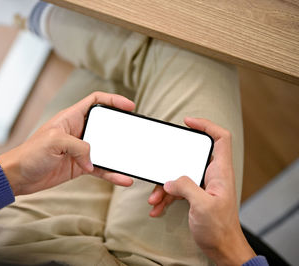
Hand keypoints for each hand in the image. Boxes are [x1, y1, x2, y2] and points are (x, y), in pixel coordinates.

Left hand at [0, 92, 134, 195]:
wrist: (18, 177)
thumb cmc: (30, 153)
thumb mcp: (54, 142)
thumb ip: (79, 147)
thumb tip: (93, 161)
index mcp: (70, 118)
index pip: (95, 101)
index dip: (113, 100)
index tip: (129, 106)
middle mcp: (78, 131)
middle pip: (105, 126)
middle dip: (121, 129)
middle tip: (135, 134)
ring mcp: (80, 150)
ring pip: (105, 150)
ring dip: (118, 156)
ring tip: (132, 161)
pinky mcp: (80, 166)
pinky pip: (100, 169)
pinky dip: (111, 174)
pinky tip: (122, 179)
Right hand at [149, 118, 255, 264]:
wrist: (222, 249)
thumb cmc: (220, 229)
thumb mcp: (202, 206)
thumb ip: (186, 187)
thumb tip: (170, 180)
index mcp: (220, 172)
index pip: (220, 138)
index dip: (206, 125)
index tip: (188, 122)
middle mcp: (212, 175)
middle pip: (192, 156)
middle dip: (172, 162)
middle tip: (161, 162)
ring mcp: (203, 185)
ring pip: (180, 175)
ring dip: (164, 186)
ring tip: (154, 199)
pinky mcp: (195, 196)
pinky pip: (177, 190)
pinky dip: (165, 197)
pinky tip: (157, 208)